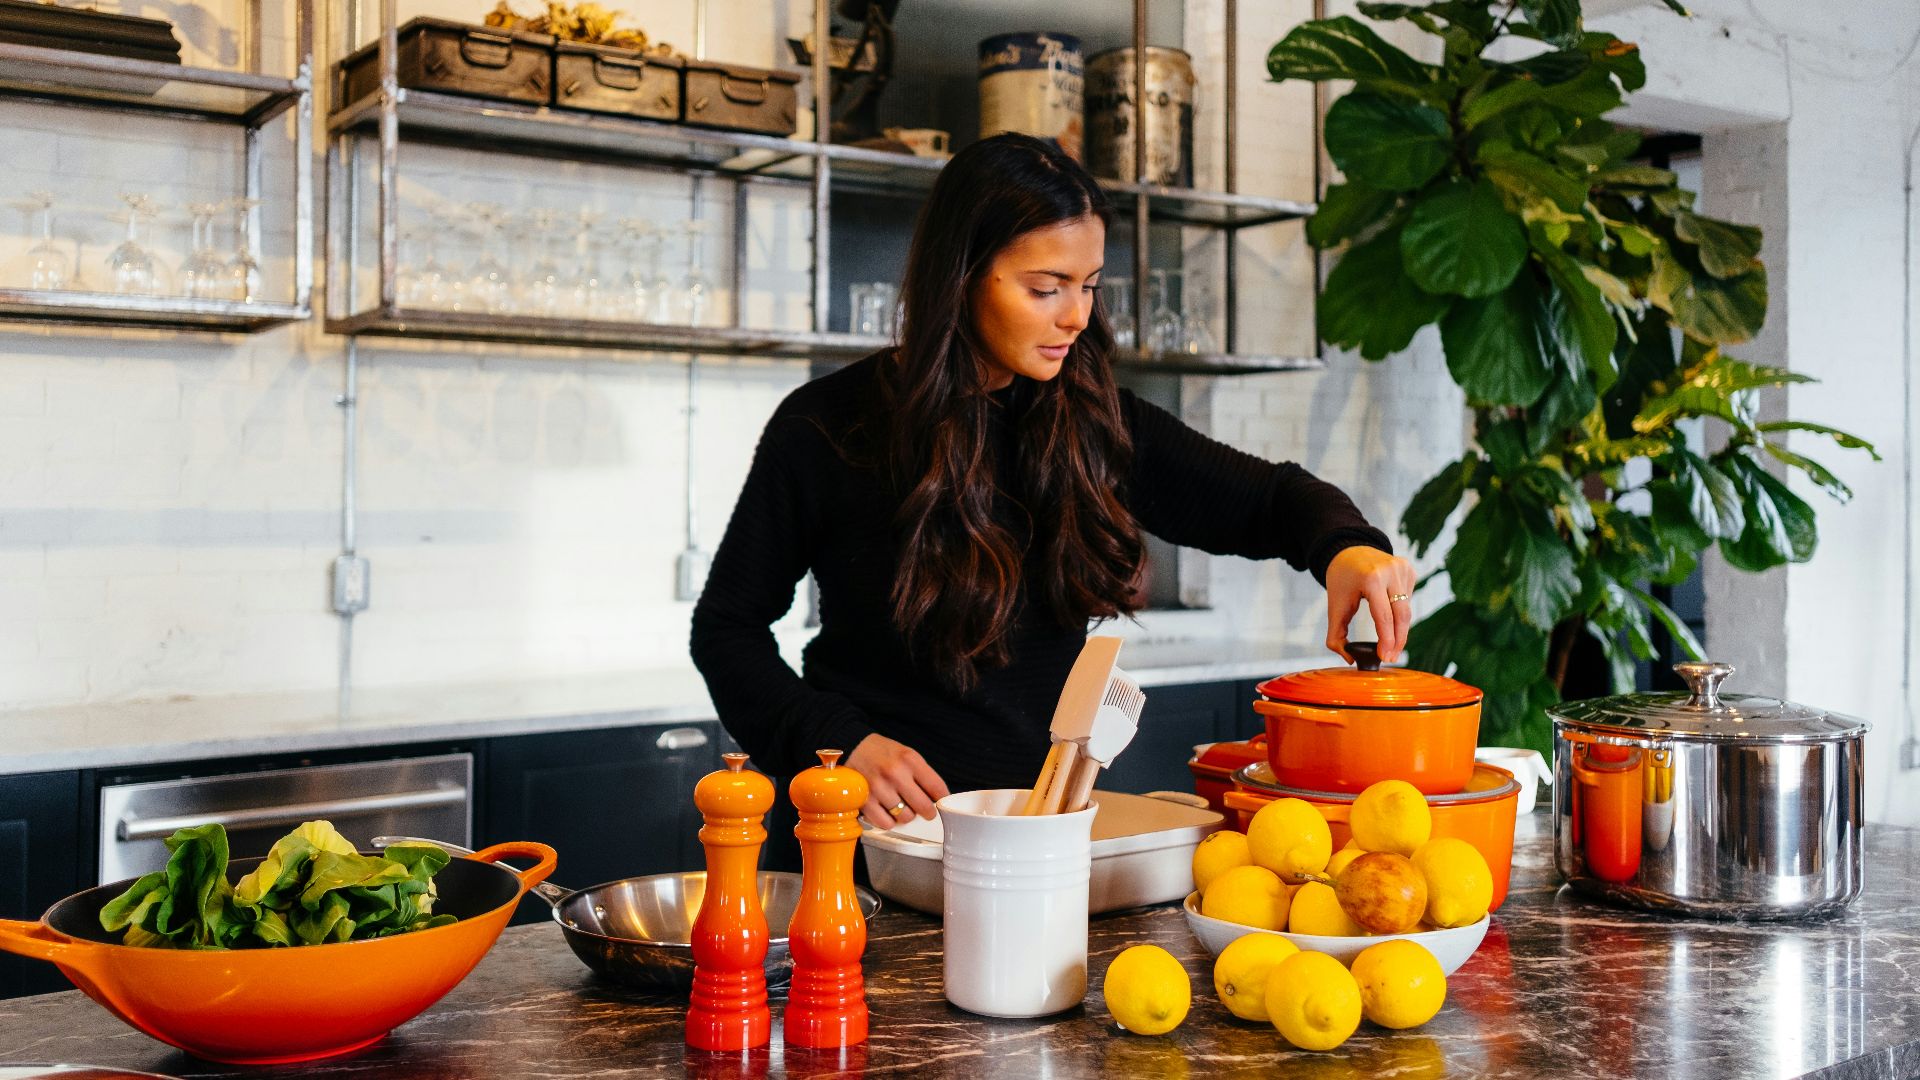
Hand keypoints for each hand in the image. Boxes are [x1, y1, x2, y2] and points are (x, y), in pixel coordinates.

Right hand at [846, 733, 951, 828]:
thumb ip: (922, 774)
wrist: (852, 747)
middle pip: (924, 807)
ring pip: (906, 817)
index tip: (940, 801)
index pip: (937, 787)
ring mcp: (879, 788)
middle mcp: (894, 773)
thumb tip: (937, 798)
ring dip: (906, 815)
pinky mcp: (865, 801)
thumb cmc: (881, 753)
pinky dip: (890, 821)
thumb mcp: (906, 754)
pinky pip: (886, 823)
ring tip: (901, 806)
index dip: (941, 798)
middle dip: (928, 811)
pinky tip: (888, 812)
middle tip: (925, 810)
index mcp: (909, 760)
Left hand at [1325, 546, 1418, 664]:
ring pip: (1407, 609)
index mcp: (1371, 579)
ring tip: (1389, 641)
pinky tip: (1390, 612)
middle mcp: (1390, 571)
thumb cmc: (1342, 580)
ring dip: (1399, 628)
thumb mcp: (1335, 606)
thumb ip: (1335, 636)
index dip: (1387, 641)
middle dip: (1398, 641)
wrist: (1349, 551)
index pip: (1384, 617)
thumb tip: (1350, 659)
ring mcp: (1402, 569)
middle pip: (1402, 616)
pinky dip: (1400, 611)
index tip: (1385, 657)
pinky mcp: (1409, 570)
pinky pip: (1408, 599)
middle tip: (1391, 657)